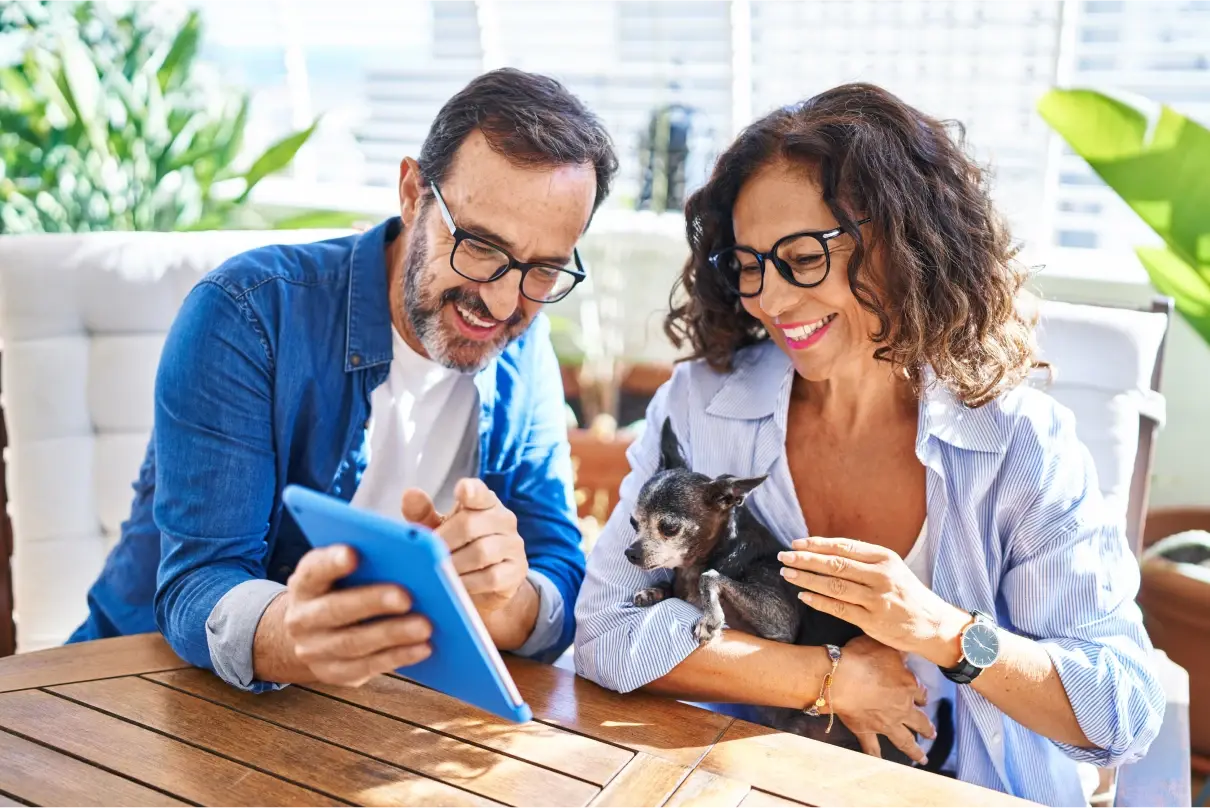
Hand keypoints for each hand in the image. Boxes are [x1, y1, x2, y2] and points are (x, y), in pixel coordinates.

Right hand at [281, 545, 432, 686]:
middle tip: (407, 598)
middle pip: (336, 609)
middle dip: (373, 602)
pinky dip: (397, 657)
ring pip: (354, 643)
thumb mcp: (340, 572)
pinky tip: (424, 647)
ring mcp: (314, 650)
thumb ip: (367, 561)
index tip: (353, 554)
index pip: (314, 570)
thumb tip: (408, 553)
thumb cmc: (340, 590)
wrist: (312, 633)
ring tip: (425, 626)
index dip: (332, 562)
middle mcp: (302, 618)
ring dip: (392, 634)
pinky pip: (366, 667)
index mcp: (305, 584)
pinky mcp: (334, 672)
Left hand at [401, 478, 529, 613]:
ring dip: (454, 564)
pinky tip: (455, 585)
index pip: (480, 492)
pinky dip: (469, 583)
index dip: (471, 490)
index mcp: (485, 503)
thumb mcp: (439, 529)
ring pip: (482, 552)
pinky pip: (491, 577)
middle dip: (444, 541)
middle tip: (427, 554)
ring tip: (438, 571)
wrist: (486, 587)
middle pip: (471, 524)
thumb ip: (423, 513)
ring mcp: (513, 545)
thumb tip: (410, 494)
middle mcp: (503, 520)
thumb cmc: (460, 549)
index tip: (461, 490)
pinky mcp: (516, 571)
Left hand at [778, 537, 969, 665]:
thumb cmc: (906, 593)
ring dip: (807, 579)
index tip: (796, 543)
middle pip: (835, 564)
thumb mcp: (891, 568)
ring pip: (834, 586)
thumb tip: (824, 550)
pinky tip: (803, 596)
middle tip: (784, 556)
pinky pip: (839, 609)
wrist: (933, 624)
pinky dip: (819, 602)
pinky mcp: (872, 621)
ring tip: (788, 573)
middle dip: (806, 559)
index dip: (817, 544)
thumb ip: (863, 560)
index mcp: (884, 557)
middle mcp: (881, 575)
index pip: (844, 546)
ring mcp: (876, 599)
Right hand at [830, 635, 935, 763]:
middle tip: (932, 733)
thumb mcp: (885, 647)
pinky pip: (872, 747)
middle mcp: (901, 708)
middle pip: (919, 720)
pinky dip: (875, 757)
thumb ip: (898, 652)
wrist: (841, 679)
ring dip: (914, 750)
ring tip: (922, 758)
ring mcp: (885, 723)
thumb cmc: (862, 659)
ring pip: (904, 740)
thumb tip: (906, 651)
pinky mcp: (866, 730)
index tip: (923, 697)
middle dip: (926, 727)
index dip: (922, 694)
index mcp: (908, 686)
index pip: (920, 692)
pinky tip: (878, 764)